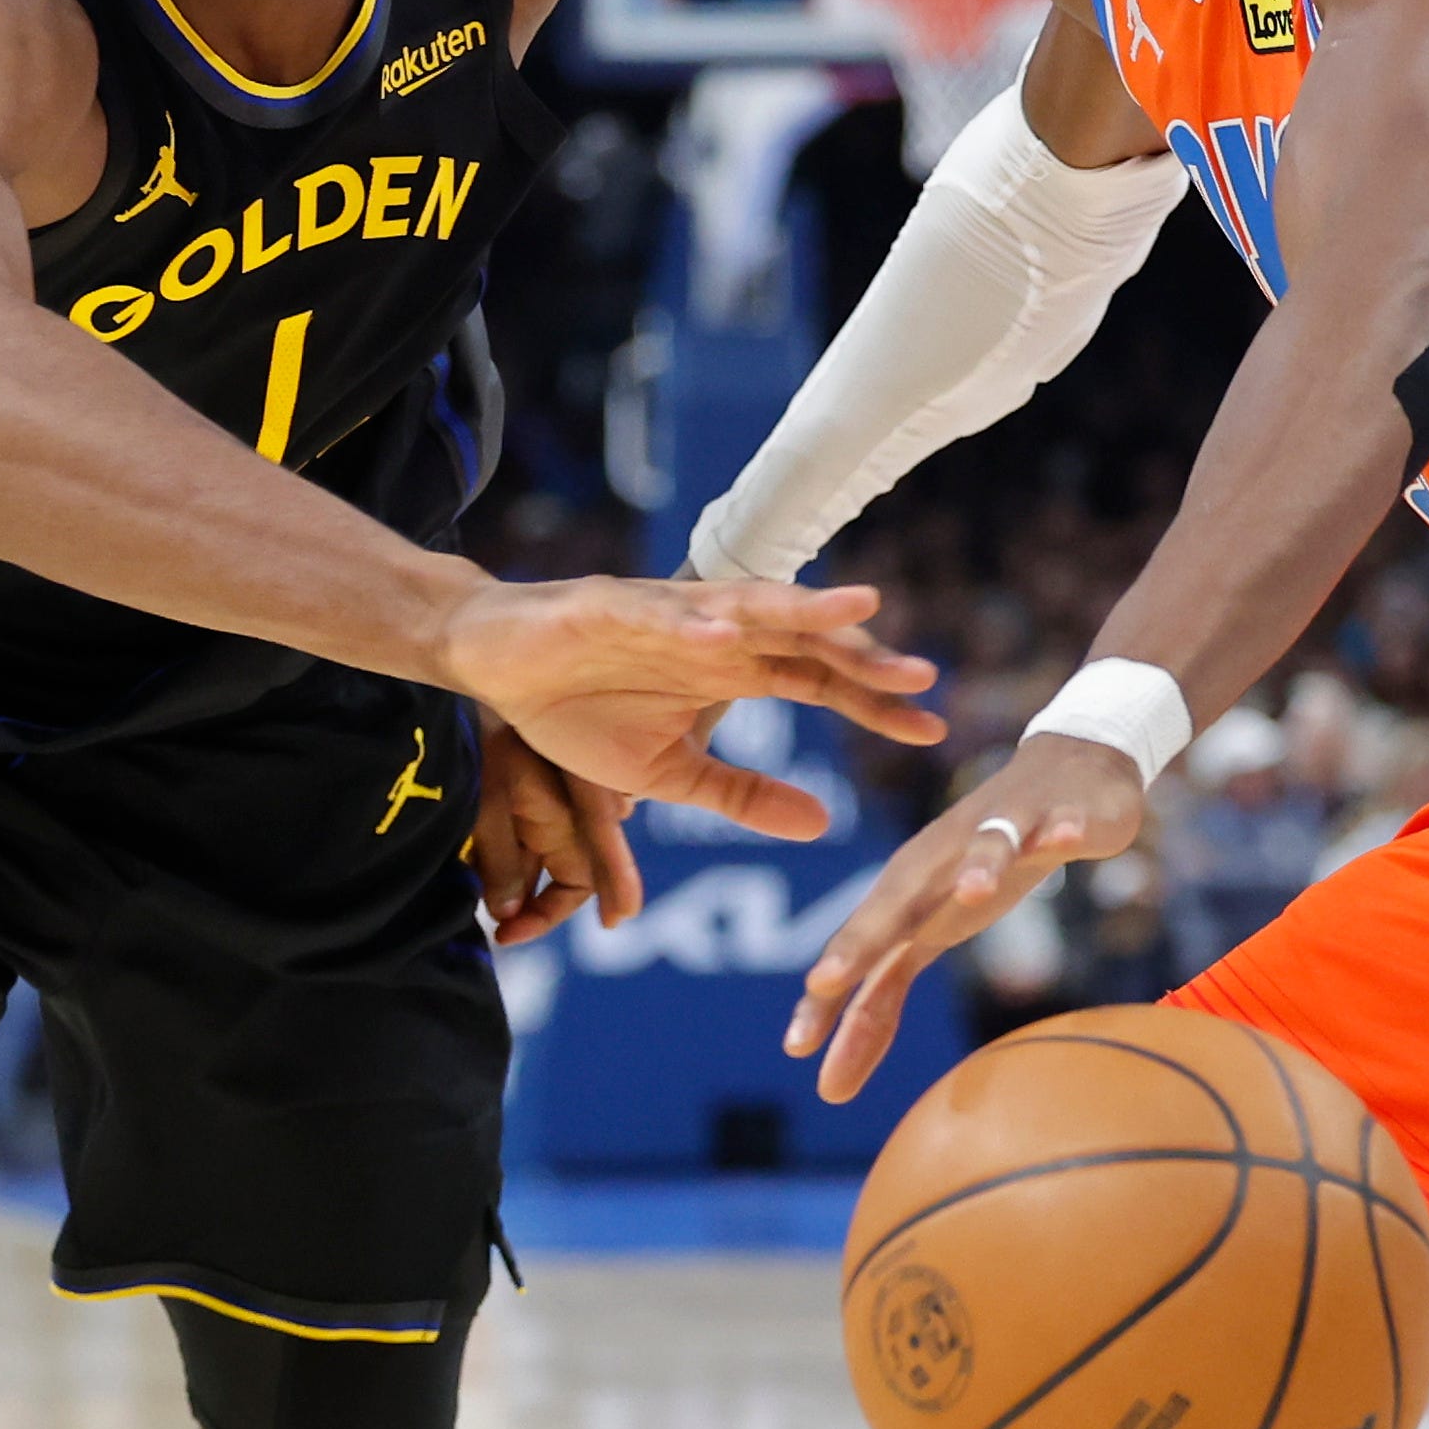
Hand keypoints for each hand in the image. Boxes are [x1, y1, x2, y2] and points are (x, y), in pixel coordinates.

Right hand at [426, 576, 941, 839]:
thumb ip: (741, 793)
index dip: (873, 701)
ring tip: (858, 612)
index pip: (819, 681)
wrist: (494, 665)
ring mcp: (665, 614)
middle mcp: (713, 634)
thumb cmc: (579, 708)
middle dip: (860, 656)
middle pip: (800, 639)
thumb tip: (823, 824)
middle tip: (924, 676)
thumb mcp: (668, 772)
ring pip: (747, 607)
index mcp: (732, 670)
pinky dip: (687, 621)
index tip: (933, 728)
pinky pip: (654, 613)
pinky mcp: (607, 605)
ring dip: (801, 609)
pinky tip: (723, 633)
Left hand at [468, 719, 639, 948]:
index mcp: (577, 810)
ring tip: (466, 882)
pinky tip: (464, 847)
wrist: (462, 662)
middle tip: (488, 921)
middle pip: (556, 871)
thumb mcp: (489, 800)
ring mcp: (544, 790)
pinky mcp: (518, 776)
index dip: (548, 915)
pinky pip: (513, 824)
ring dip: (505, 874)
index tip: (507, 936)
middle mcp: (568, 804)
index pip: (578, 882)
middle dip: (525, 900)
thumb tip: (507, 912)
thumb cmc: (479, 728)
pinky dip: (493, 845)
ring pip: (532, 851)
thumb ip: (504, 859)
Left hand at [784, 731, 1149, 1101]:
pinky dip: (1061, 832)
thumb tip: (829, 1086)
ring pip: (985, 850)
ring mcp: (997, 833)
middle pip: (895, 906)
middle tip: (824, 981)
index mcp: (901, 899)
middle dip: (859, 943)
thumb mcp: (926, 940)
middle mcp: (938, 866)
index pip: (857, 957)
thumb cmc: (977, 870)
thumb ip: (882, 1003)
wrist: (1056, 776)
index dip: (826, 1002)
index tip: (795, 1049)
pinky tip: (1070, 838)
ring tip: (976, 894)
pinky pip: (1058, 826)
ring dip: (980, 869)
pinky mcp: (1053, 815)